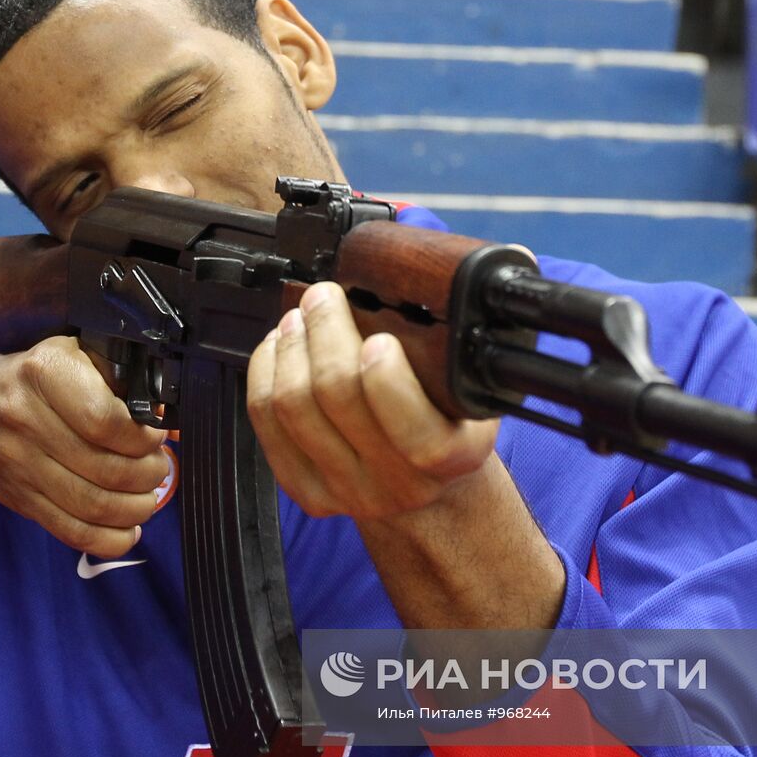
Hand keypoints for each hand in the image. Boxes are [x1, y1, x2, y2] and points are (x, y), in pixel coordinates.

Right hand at [0, 337, 168, 556]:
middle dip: (148, 475)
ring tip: (148, 496)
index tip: (156, 436)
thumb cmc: (35, 379)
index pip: (105, 421)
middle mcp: (24, 420)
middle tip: (158, 468)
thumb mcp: (73, 356)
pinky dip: (110, 539)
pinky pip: (72, 531)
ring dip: (136, 508)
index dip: (142, 436)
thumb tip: (165, 415)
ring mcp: (18, 465)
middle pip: (106, 468)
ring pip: (93, 505)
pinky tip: (129, 529)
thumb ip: (118, 379)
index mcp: (44, 374)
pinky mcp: (19, 500)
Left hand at [246, 282, 498, 522]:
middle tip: (323, 297)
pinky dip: (266, 374)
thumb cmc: (449, 422)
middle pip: (337, 400)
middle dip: (324, 332)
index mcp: (451, 457)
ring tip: (299, 317)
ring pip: (293, 408)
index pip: (413, 431)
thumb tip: (490, 266)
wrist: (426, 487)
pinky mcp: (307, 491)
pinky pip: (267, 425)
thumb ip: (469, 340)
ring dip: (291, 348)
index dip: (386, 378)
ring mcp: (347, 490)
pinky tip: (279, 348)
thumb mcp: (474, 389)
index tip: (379, 337)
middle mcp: (398, 483)